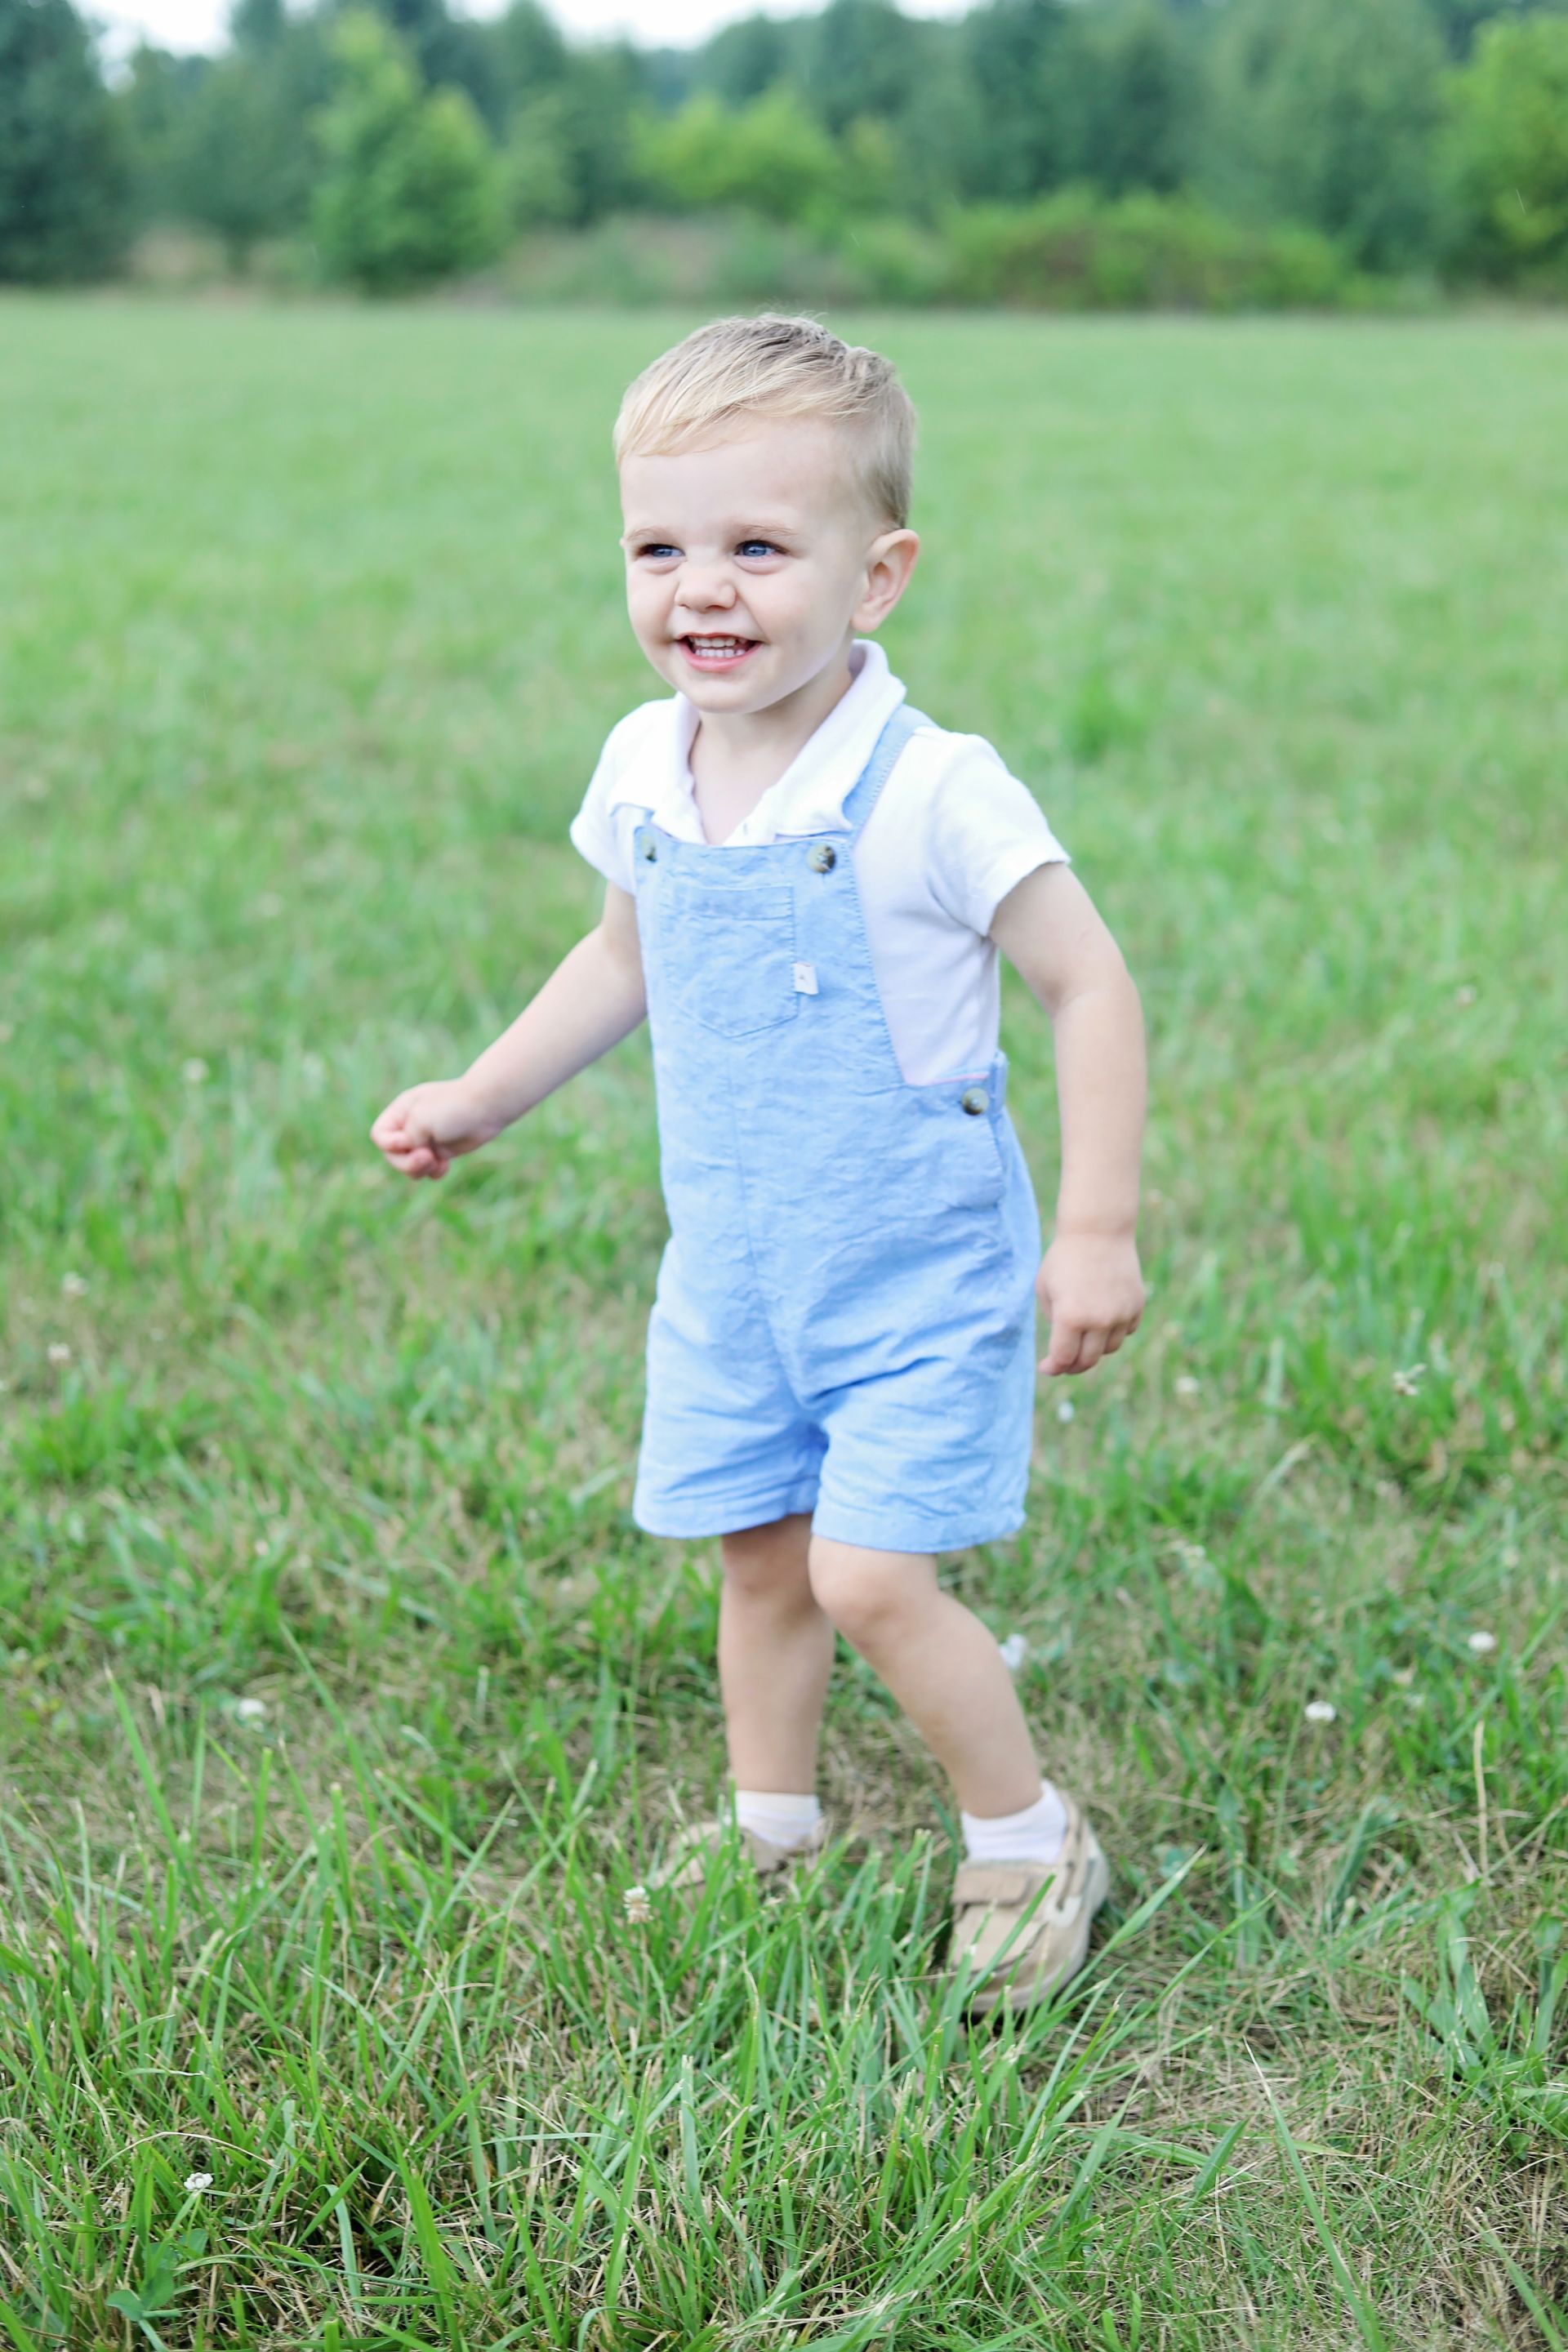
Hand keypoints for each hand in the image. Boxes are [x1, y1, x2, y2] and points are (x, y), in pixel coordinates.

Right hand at [369, 1079, 501, 1180]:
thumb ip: (408, 1140)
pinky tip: (445, 1166)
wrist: (487, 1108)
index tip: (407, 1143)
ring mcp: (426, 1139)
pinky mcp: (441, 1151)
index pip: (380, 1135)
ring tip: (436, 1162)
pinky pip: (428, 1169)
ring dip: (420, 1169)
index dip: (389, 1144)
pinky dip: (434, 1171)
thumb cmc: (454, 1109)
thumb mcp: (422, 1120)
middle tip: (427, 1158)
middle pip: (393, 1155)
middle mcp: (411, 1125)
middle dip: (407, 1162)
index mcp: (402, 1111)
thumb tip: (411, 1155)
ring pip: (409, 1165)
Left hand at [1037, 1230, 1144, 1376]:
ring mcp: (1121, 1314)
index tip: (1046, 1368)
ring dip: (1094, 1349)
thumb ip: (1052, 1322)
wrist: (1098, 1231)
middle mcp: (1099, 1320)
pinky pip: (1125, 1331)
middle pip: (1087, 1360)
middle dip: (1072, 1366)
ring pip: (1109, 1349)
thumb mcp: (1045, 1290)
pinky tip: (1101, 1321)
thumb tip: (1062, 1349)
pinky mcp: (1136, 1306)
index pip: (1063, 1358)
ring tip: (1082, 1338)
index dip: (1053, 1367)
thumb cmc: (1064, 1259)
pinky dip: (1113, 1332)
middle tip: (1064, 1363)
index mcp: (1071, 1317)